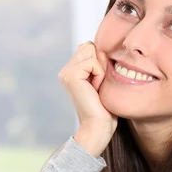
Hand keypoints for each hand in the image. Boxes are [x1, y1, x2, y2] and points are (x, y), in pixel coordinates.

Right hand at [58, 41, 117, 155]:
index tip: (101, 83)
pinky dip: (99, 75)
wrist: (98, 127)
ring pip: (91, 50)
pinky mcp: (70, 76)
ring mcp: (66, 72)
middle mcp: (66, 70)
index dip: (101, 61)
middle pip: (90, 46)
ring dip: (100, 69)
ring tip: (97, 87)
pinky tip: (95, 89)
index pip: (90, 47)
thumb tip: (105, 45)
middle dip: (100, 62)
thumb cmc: (106, 108)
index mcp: (72, 70)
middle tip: (99, 85)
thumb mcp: (103, 80)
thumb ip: (100, 62)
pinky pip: (92, 62)